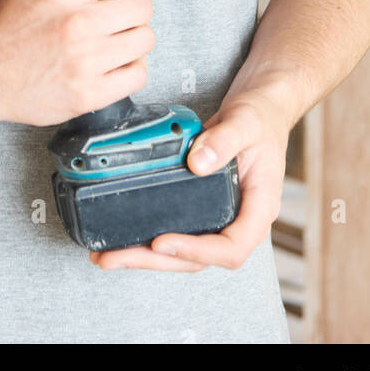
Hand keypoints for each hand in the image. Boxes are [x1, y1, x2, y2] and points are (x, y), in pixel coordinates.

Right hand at [0, 0, 175, 126]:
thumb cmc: (2, 29)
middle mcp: (79, 23)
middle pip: (143, 5)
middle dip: (135, 6)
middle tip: (121, 11)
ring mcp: (86, 61)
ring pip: (145, 40)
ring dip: (135, 37)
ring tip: (115, 39)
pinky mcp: (89, 93)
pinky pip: (138, 74)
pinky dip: (132, 67)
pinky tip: (114, 62)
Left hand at [88, 88, 289, 271]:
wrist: (260, 109)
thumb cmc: (260, 118)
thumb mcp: (245, 123)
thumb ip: (224, 140)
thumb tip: (198, 164)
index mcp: (259, 208)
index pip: (232, 248)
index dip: (197, 252)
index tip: (163, 242)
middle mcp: (240, 220)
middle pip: (199, 258)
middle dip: (156, 261)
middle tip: (117, 257)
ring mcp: (220, 217)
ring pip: (185, 252)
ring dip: (147, 256)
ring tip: (109, 254)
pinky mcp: (203, 209)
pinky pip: (179, 231)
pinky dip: (150, 238)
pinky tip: (123, 236)